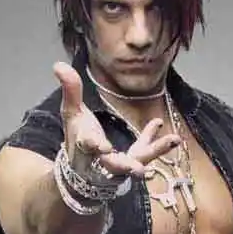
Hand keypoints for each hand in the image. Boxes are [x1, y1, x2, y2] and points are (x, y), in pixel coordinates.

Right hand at [53, 63, 181, 181]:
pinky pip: (144, 150)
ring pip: (137, 159)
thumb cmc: (77, 138)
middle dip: (124, 165)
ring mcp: (120, 163)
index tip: (101, 146)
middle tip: (137, 169)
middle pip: (114, 164)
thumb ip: (70, 91)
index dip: (94, 145)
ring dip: (155, 151)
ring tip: (173, 140)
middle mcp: (102, 160)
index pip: (88, 146)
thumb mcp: (71, 113)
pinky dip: (156, 141)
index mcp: (84, 147)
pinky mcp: (132, 160)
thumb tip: (58, 65)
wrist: (83, 168)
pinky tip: (169, 132)